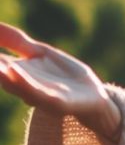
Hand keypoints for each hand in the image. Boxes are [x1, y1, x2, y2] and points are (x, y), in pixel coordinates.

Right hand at [0, 22, 121, 144]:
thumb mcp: (38, 53)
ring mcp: (40, 95)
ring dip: (0, 74)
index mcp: (16, 73)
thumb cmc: (65, 76)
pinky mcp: (58, 103)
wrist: (95, 97)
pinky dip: (26, 84)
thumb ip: (14, 41)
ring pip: (15, 85)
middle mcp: (23, 85)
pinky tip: (16, 71)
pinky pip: (40, 94)